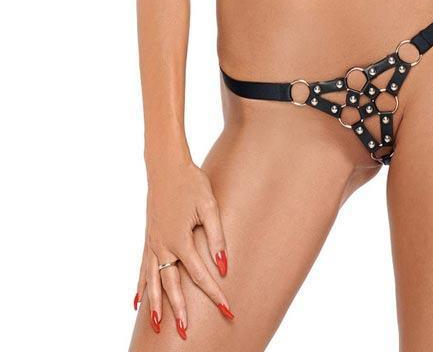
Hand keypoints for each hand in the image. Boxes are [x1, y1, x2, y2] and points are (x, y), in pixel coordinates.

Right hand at [134, 158, 233, 337]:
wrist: (166, 165)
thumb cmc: (191, 183)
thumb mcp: (209, 206)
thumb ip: (217, 236)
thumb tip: (224, 265)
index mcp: (180, 240)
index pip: (200, 275)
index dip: (215, 294)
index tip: (228, 310)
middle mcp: (163, 246)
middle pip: (171, 286)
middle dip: (179, 311)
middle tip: (186, 333)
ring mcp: (152, 243)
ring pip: (153, 282)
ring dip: (156, 305)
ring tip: (157, 327)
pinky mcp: (148, 238)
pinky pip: (142, 269)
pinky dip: (141, 286)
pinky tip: (137, 301)